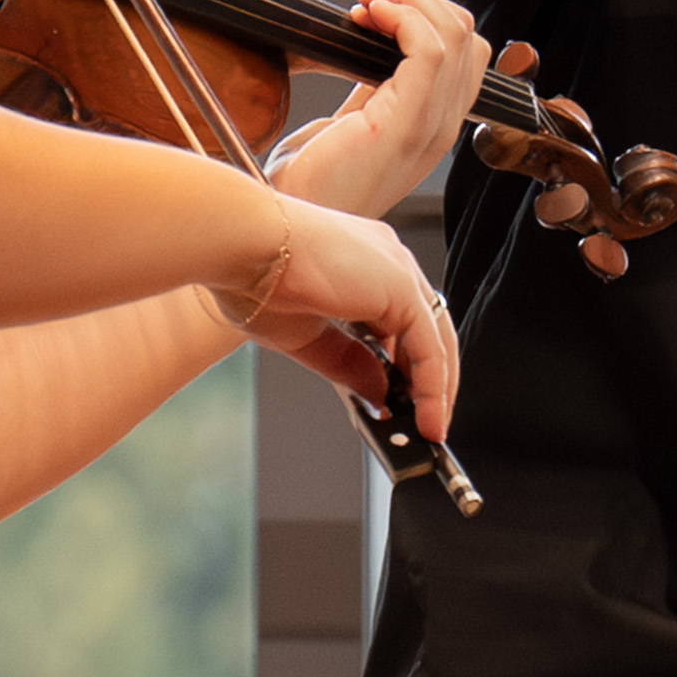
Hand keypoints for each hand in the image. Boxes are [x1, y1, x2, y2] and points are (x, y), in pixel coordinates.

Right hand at [227, 184, 462, 460]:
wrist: (241, 245)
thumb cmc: (253, 279)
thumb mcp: (305, 335)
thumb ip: (347, 364)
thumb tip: (378, 394)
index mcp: (365, 263)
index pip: (402, 320)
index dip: (406, 363)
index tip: (402, 399)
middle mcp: (390, 261)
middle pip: (428, 329)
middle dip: (429, 380)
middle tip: (425, 421)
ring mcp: (399, 270)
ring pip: (435, 339)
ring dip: (436, 388)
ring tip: (429, 430)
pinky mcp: (402, 287)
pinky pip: (429, 347)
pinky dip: (432, 386)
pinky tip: (427, 417)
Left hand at [281, 0, 492, 223]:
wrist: (281, 226)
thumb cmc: (304, 186)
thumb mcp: (345, 125)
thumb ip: (370, 91)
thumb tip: (367, 43)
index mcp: (431, 126)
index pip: (466, 54)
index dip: (426, 18)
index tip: (374, 11)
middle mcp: (441, 127)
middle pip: (469, 37)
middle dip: (420, 0)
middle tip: (370, 1)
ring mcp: (429, 128)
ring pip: (456, 34)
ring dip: (410, 1)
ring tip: (368, 4)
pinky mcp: (406, 125)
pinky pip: (430, 49)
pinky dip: (404, 16)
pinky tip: (370, 15)